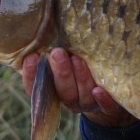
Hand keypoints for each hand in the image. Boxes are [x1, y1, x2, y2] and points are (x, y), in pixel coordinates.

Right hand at [21, 48, 136, 127]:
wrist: (108, 96)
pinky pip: (106, 107)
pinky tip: (99, 90)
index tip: (31, 57)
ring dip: (80, 77)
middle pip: (63, 91)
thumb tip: (43, 30)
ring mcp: (90, 105)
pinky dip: (102, 99)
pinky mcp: (109, 108)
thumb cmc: (80, 72)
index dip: (31, 75)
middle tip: (57, 53)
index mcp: (55, 92)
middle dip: (60, 72)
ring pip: (83, 95)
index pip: (37, 88)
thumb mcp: (66, 63)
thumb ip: (55, 54)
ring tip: (78, 58)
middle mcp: (71, 100)